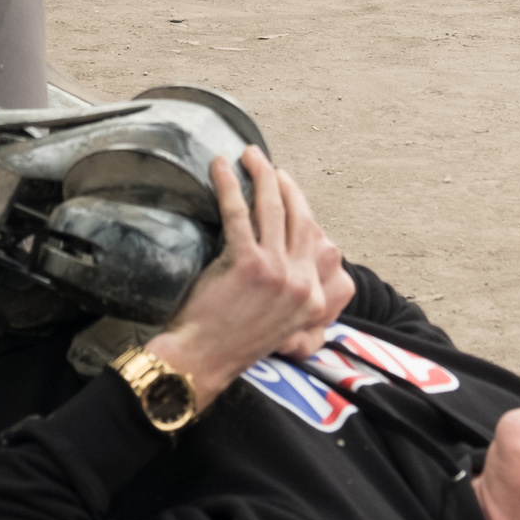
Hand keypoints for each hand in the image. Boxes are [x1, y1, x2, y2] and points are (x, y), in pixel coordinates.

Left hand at [148, 146, 349, 407]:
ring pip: (272, 209)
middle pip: (298, 216)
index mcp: (315, 297)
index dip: (299, 205)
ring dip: (260, 175)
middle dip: (282, 182)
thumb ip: (293, 293)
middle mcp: (303, 282)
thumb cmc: (231, 344)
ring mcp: (278, 273)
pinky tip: (220, 168)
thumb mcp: (281, 324)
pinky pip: (239, 214)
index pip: (316, 237)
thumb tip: (290, 258)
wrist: (203, 362)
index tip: (285, 186)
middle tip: (264, 162)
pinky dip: (229, 186)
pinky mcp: (248, 264)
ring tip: (247, 157)